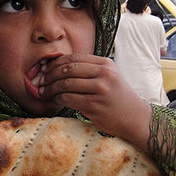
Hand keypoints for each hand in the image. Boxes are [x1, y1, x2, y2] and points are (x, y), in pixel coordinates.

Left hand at [38, 53, 152, 151]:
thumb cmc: (117, 98)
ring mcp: (100, 89)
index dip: (55, 63)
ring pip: (66, 83)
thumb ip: (88, 71)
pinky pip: (69, 98)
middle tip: (40, 81)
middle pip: (68, 69)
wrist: (135, 118)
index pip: (74, 58)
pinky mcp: (95, 104)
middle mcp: (104, 73)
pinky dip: (58, 99)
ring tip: (44, 92)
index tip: (44, 69)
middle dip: (50, 75)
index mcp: (105, 63)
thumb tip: (57, 68)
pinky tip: (55, 101)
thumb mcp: (108, 77)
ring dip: (51, 88)